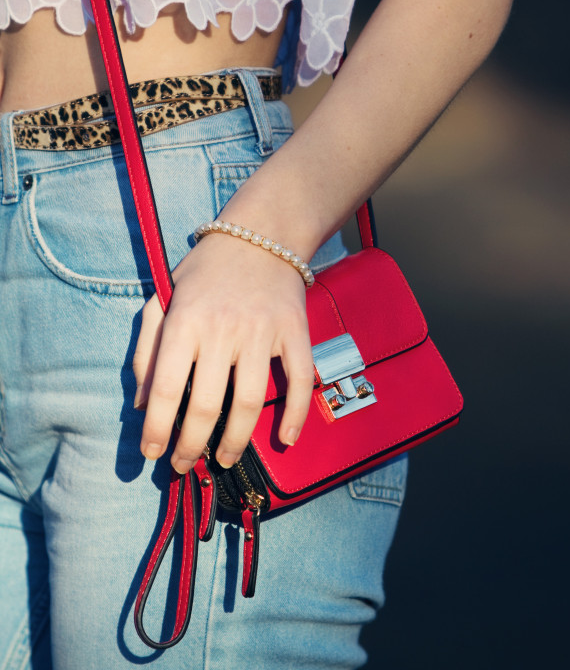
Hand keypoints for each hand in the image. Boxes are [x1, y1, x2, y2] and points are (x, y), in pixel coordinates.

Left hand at [132, 232, 313, 473]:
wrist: (262, 234)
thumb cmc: (205, 271)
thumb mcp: (163, 299)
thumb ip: (146, 350)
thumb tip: (141, 404)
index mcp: (186, 320)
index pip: (167, 388)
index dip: (157, 428)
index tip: (152, 453)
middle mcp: (223, 329)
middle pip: (207, 404)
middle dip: (191, 445)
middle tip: (184, 465)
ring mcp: (262, 332)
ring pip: (249, 402)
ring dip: (235, 441)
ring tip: (223, 458)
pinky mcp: (294, 332)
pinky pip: (298, 381)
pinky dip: (295, 416)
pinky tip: (285, 439)